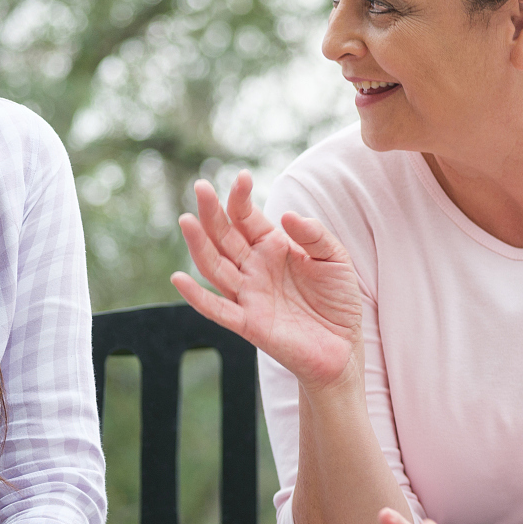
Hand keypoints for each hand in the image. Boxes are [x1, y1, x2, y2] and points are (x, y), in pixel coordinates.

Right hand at [170, 171, 363, 391]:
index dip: (241, 198)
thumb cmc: (338, 299)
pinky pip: (218, 309)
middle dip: (211, 213)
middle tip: (201, 187)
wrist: (343, 346)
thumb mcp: (335, 258)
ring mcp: (248, 295)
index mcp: (272, 247)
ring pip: (215, 267)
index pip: (246, 218)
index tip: (242, 177)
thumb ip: (314, 235)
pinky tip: (179, 279)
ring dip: (199, 245)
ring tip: (187, 220)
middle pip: (224, 237)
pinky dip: (197, 296)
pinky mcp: (248, 324)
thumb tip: (286, 216)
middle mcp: (254, 268)